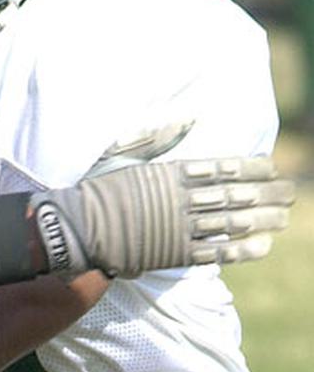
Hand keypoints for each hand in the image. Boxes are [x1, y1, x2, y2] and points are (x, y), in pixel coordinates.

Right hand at [31, 157, 294, 276]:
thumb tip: (188, 117)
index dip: (251, 169)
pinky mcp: (175, 254)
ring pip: (233, 223)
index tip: (270, 167)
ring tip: (284, 217)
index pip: (223, 168)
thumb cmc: (97, 187)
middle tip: (291, 192)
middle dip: (268, 193)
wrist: (79, 228)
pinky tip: (262, 245)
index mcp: (172, 172)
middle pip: (236, 196)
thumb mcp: (124, 152)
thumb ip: (159, 136)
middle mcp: (183, 200)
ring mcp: (181, 229)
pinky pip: (217, 252)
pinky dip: (242, 249)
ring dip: (263, 220)